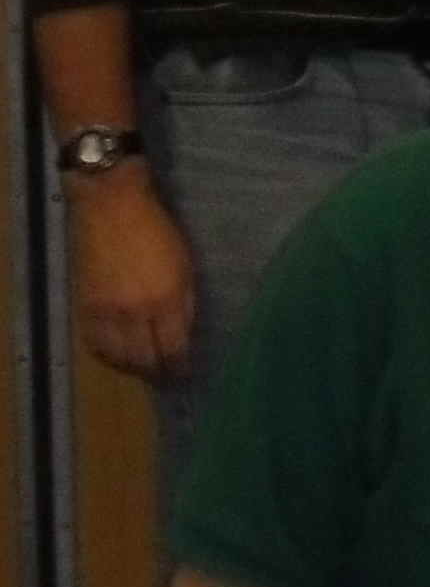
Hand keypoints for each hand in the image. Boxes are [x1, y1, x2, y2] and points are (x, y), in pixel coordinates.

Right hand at [70, 169, 194, 382]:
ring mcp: (107, 311)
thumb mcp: (186, 265)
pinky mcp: (85, 306)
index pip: (173, 348)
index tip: (185, 374)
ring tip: (144, 369)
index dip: (179, 366)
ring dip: (133, 368)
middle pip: (145, 359)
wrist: (111, 208)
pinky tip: (118, 356)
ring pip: (118, 357)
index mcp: (166, 300)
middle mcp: (135, 312)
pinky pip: (95, 343)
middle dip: (157, 373)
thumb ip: (185, 303)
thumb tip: (184, 334)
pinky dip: (108, 355)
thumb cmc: (157, 232)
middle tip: (165, 378)